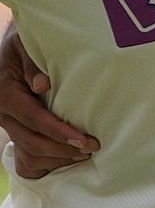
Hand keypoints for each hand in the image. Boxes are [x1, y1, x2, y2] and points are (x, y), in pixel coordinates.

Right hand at [0, 24, 92, 175]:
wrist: (16, 51)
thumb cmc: (26, 45)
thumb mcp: (26, 45)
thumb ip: (34, 63)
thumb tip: (42, 85)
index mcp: (5, 93)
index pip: (33, 118)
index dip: (58, 132)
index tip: (83, 140)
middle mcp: (3, 113)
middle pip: (32, 142)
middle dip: (63, 149)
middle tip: (92, 148)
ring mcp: (9, 125)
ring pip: (30, 154)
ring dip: (58, 158)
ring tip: (85, 153)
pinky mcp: (16, 132)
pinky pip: (28, 158)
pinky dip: (50, 163)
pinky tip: (70, 158)